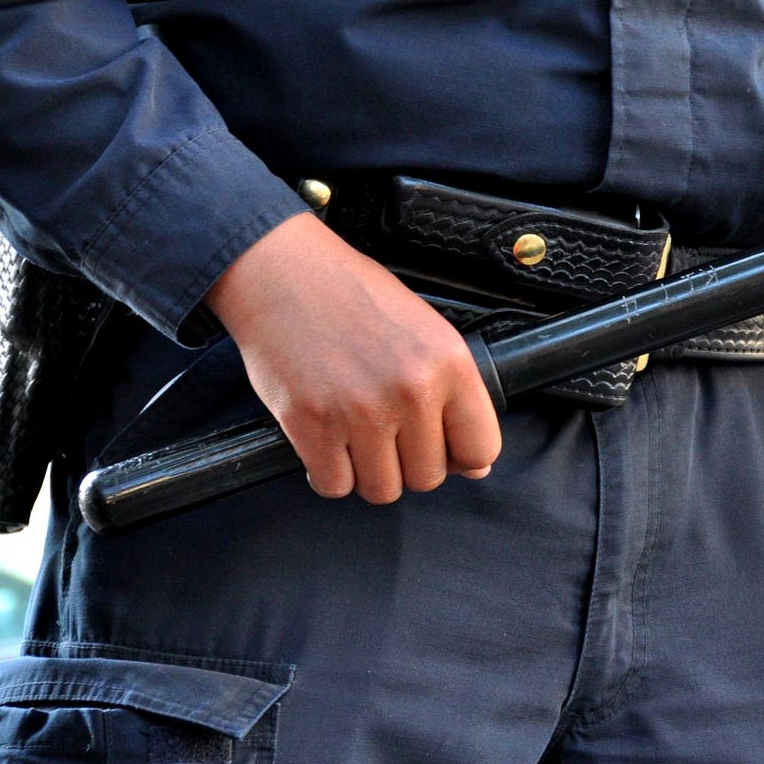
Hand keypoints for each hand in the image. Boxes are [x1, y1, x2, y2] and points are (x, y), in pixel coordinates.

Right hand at [205, 212, 501, 503]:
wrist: (283, 273)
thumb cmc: (354, 298)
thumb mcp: (426, 331)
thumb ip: (456, 397)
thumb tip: (477, 466)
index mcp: (450, 364)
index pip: (481, 449)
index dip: (461, 456)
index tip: (441, 446)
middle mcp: (412, 390)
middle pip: (428, 477)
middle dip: (408, 463)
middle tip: (386, 431)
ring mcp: (361, 410)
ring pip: (382, 490)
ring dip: (369, 473)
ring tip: (356, 436)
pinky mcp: (312, 424)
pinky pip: (335, 486)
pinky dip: (330, 474)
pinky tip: (328, 443)